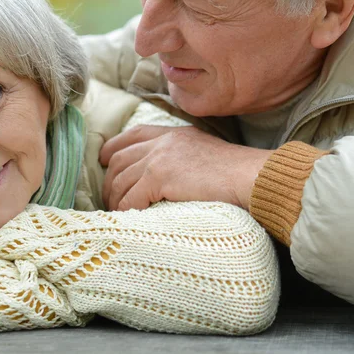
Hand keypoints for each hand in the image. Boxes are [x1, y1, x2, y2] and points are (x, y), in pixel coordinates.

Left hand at [100, 125, 272, 210]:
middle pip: (119, 159)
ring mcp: (158, 158)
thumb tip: (162, 175)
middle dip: (109, 180)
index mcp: (171, 134)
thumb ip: (179, 155)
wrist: (249, 177)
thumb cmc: (234, 173)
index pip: (132, 135)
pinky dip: (125, 210)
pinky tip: (127, 219)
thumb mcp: (202, 151)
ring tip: (116, 213)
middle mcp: (161, 142)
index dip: (112, 148)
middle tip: (109, 199)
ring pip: (120, 180)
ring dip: (114, 199)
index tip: (103, 161)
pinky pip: (130, 198)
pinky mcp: (159, 177)